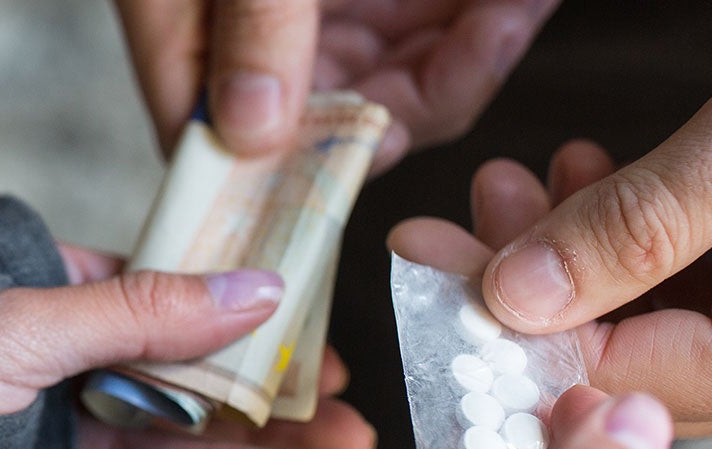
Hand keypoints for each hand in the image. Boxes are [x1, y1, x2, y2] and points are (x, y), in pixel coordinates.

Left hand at [0, 243, 377, 448]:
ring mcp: (44, 439)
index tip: (318, 356)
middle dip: (263, 417)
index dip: (249, 334)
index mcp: (47, 289)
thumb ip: (150, 315)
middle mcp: (53, 364)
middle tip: (345, 437)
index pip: (171, 308)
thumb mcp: (35, 321)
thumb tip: (261, 287)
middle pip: (180, 391)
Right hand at [113, 0, 558, 169]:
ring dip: (472, 49)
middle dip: (420, 91)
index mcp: (186, 27)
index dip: (284, 168)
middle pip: (334, 112)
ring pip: (404, 75)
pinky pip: (443, 28)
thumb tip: (252, 134)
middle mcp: (252, 31)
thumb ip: (253, 22)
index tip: (371, 155)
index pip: (214, 136)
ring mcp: (323, 8)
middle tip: (484, 42)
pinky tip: (525, 0)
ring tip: (517, 6)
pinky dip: (489, 17)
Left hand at [414, 0, 711, 433]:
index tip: (438, 265)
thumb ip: (642, 217)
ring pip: (674, 322)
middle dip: (546, 289)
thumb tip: (518, 296)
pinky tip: (595, 182)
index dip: (522, 332)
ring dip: (589, 256)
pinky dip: (647, 242)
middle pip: (651, 359)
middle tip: (468, 213)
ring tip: (527, 178)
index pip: (641, 378)